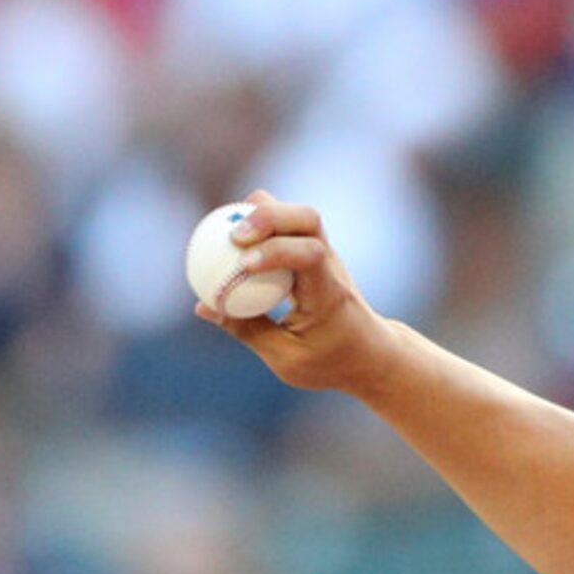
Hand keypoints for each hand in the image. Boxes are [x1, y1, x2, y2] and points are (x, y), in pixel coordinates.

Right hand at [194, 190, 398, 394]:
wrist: (370, 352)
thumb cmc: (329, 360)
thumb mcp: (287, 359)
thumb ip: (246, 331)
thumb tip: (203, 306)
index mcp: (329, 295)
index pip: (310, 254)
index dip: (275, 251)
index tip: (244, 265)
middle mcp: (331, 265)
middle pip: (307, 218)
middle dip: (267, 216)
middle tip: (233, 236)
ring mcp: (326, 254)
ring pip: (298, 213)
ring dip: (262, 213)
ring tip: (231, 235)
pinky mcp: (314, 251)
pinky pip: (287, 223)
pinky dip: (261, 222)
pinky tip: (236, 240)